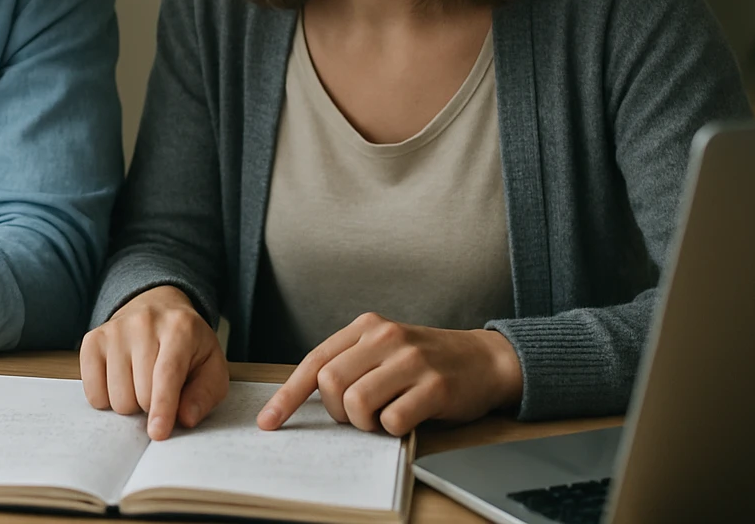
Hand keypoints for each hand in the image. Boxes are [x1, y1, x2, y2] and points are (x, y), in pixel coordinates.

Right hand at [79, 285, 229, 439]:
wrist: (159, 306)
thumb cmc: (188, 345)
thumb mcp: (212, 366)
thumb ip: (204, 394)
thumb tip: (185, 419)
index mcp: (180, 328)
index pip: (166, 375)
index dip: (163, 408)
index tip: (158, 433)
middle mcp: (144, 323)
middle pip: (141, 393)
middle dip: (152, 406)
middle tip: (160, 389)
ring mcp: (115, 330)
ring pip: (116, 397)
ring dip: (131, 402)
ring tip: (140, 382)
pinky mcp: (92, 340)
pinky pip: (93, 392)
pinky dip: (107, 398)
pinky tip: (121, 380)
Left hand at [257, 312, 521, 435]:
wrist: (485, 359)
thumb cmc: (425, 361)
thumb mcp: (384, 349)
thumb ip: (349, 363)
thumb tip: (302, 398)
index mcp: (366, 327)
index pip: (314, 361)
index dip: (287, 396)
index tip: (269, 421)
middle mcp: (386, 337)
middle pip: (330, 383)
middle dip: (336, 411)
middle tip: (357, 416)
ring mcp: (411, 360)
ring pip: (357, 403)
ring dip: (364, 423)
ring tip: (383, 417)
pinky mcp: (435, 386)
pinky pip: (393, 420)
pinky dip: (393, 429)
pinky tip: (407, 418)